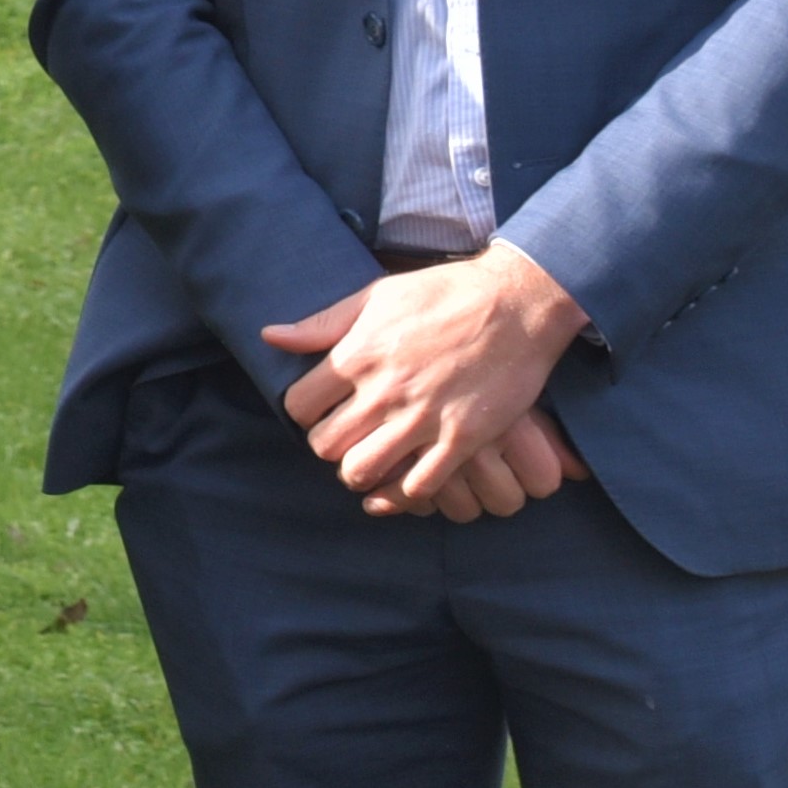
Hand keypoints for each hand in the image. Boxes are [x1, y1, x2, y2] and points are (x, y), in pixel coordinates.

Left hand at [264, 248, 591, 515]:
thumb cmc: (444, 293)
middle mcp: (384, 391)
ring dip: (360, 473)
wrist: (518, 302)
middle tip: (346, 437)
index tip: (321, 410)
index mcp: (357, 355)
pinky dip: (403, 494)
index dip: (304, 412)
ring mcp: (424, 418)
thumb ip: (321, 324)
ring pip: (362, 472)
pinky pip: (418, 487)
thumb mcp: (375, 296)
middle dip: (328, 446)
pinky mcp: (463, 438)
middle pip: (325, 446)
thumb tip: (269, 336)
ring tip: (370, 460)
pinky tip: (403, 482)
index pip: (299, 406)